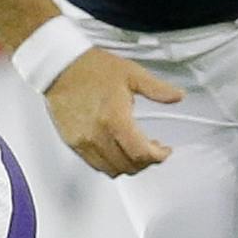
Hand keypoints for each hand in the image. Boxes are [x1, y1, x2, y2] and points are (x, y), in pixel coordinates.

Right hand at [44, 49, 183, 176]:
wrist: (60, 67)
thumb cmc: (91, 68)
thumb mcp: (131, 73)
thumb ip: (157, 89)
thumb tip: (177, 96)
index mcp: (115, 119)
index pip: (140, 153)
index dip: (157, 157)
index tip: (164, 151)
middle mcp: (98, 135)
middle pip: (128, 166)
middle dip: (145, 162)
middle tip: (152, 150)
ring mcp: (83, 141)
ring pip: (111, 170)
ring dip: (127, 165)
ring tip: (134, 151)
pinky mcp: (73, 143)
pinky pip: (95, 164)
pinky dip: (110, 163)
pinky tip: (115, 150)